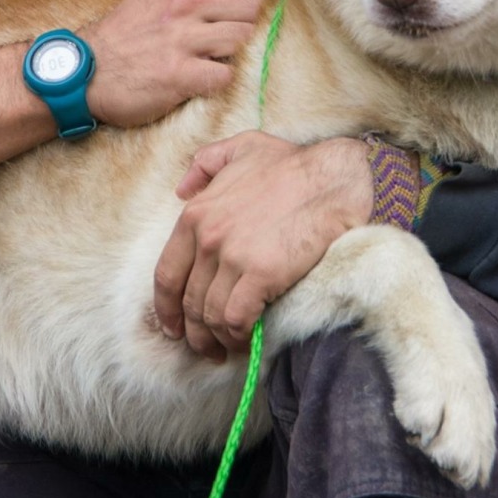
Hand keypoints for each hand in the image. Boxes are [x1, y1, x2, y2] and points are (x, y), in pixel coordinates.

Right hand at [84, 0, 264, 128]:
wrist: (85, 70)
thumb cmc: (123, 32)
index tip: (264, 3)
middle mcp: (186, 3)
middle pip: (254, 6)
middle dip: (258, 24)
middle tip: (251, 38)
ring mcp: (184, 39)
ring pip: (246, 39)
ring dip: (244, 52)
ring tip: (231, 59)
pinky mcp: (181, 75)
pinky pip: (227, 75)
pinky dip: (226, 79)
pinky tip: (213, 80)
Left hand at [153, 133, 374, 359]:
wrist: (332, 179)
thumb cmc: (291, 164)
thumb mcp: (240, 148)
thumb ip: (205, 163)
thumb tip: (182, 188)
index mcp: (197, 213)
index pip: (167, 273)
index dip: (166, 308)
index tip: (173, 326)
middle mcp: (208, 238)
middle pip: (189, 301)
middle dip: (193, 332)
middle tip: (204, 347)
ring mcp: (233, 257)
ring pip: (211, 315)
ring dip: (216, 339)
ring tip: (226, 349)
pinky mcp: (261, 274)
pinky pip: (237, 319)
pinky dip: (238, 336)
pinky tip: (247, 341)